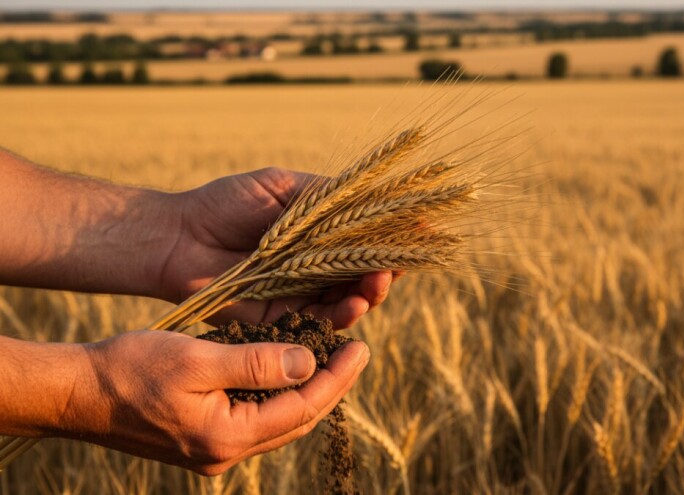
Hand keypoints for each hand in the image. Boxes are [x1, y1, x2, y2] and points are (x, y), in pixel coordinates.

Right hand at [58, 329, 369, 474]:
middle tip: (356, 350)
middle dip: (331, 385)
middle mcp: (226, 453)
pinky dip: (279, 396)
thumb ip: (257, 363)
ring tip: (332, 357)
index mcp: (228, 436)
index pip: (304, 408)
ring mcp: (214, 451)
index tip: (362, 346)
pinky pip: (258, 420)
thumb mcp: (198, 358)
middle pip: (298, 420)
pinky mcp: (204, 440)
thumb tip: (309, 362)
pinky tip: (289, 371)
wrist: (78, 393)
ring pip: (280, 422)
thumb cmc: (131, 369)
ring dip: (308, 391)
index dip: (338, 377)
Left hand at [157, 167, 394, 327]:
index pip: (368, 238)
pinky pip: (322, 322)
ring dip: (371, 293)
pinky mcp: (285, 319)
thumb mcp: (283, 186)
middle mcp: (318, 266)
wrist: (176, 238)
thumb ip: (328, 196)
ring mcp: (304, 293)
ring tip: (377, 282)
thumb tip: (378, 196)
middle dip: (387, 269)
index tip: (421, 230)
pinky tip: (353, 304)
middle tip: (397, 263)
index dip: (395, 237)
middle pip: (367, 273)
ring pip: (351, 300)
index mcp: (321, 234)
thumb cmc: (226, 203)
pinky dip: (342, 315)